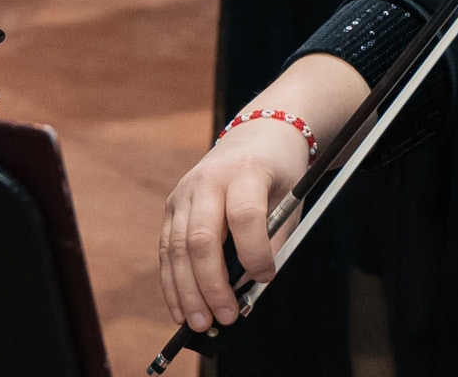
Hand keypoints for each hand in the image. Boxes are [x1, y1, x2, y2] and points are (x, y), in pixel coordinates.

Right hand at [157, 117, 308, 333]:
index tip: (266, 278)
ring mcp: (184, 192)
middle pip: (202, 237)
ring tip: (200, 323)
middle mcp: (208, 180)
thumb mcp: (291, 200)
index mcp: (245, 172)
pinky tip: (180, 308)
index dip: (255, 252)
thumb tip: (251, 288)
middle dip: (211, 284)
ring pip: (178, 247)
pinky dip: (172, 282)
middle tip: (225, 317)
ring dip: (186, 291)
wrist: (259, 134)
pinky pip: (167, 248)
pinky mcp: (172, 205)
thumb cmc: (279, 174)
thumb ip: (273, 242)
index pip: (245, 215)